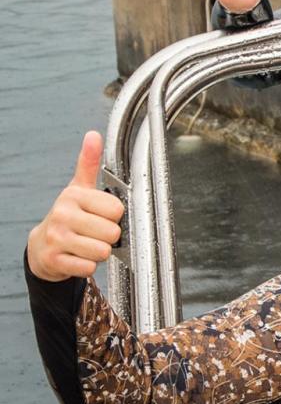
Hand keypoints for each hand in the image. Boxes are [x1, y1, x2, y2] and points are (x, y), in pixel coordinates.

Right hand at [27, 132, 125, 281]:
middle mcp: (63, 215)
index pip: (116, 210)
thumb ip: (88, 163)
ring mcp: (57, 238)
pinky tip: (78, 257)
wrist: (42, 246)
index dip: (114, 217)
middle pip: (112, 232)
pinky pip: (89, 267)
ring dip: (99, 252)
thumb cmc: (68, 216)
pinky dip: (88, 266)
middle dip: (109, 236)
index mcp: (74, 196)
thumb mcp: (78, 188)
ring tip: (87, 244)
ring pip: (102, 251)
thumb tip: (93, 135)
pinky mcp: (54, 260)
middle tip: (95, 233)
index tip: (102, 216)